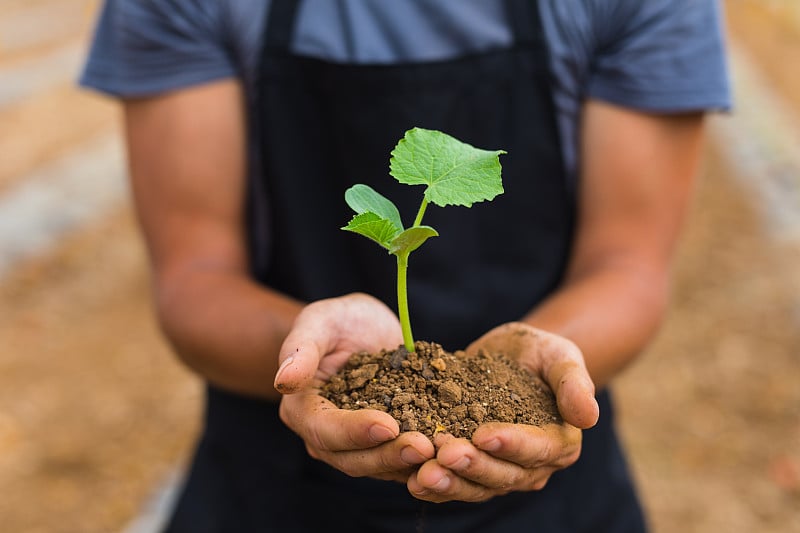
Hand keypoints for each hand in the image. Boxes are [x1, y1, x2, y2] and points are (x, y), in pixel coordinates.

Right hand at [274, 292, 433, 481]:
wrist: (366, 329)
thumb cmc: (338, 320)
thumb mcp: (320, 321)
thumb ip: (301, 348)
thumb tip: (284, 380)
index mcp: (302, 410)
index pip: (325, 430)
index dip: (355, 431)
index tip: (388, 424)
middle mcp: (326, 437)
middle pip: (355, 459)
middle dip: (390, 455)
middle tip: (426, 447)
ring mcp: (359, 446)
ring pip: (383, 466)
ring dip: (413, 464)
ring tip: (444, 452)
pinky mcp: (389, 446)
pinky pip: (407, 460)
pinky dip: (430, 459)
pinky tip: (455, 451)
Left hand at [407, 322, 597, 501]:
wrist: (510, 356)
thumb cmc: (540, 353)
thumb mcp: (559, 355)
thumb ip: (573, 383)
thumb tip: (588, 416)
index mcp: (559, 442)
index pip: (537, 449)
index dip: (511, 444)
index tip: (484, 434)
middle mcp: (532, 466)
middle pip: (503, 474)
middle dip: (472, 465)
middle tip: (443, 453)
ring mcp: (499, 470)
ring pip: (475, 486)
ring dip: (449, 482)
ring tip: (423, 474)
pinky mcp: (471, 468)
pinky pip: (453, 482)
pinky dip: (434, 485)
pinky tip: (410, 480)